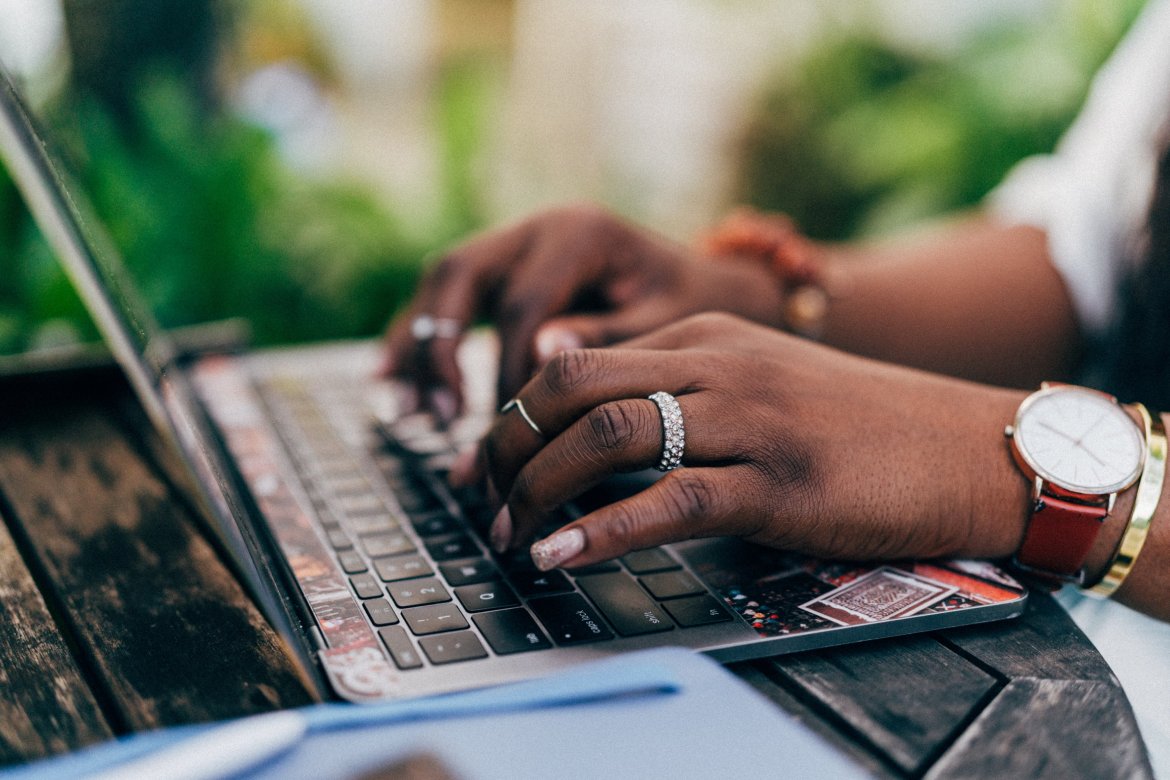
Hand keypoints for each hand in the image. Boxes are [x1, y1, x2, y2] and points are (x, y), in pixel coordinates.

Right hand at [380, 204, 785, 418]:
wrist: (701, 283)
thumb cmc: (688, 307)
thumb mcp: (667, 323)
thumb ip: (611, 336)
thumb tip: (544, 355)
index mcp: (579, 233)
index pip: (523, 306)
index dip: (507, 374)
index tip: (510, 436)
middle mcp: (536, 227)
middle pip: (459, 275)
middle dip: (441, 350)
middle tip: (442, 417)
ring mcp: (514, 241)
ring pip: (440, 282)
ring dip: (416, 345)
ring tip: (404, 411)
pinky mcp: (501, 267)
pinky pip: (444, 298)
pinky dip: (416, 339)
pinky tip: (389, 383)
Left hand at [474, 312, 1029, 569]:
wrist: (961, 444)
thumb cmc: (852, 423)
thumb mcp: (755, 381)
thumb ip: (676, 388)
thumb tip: (589, 424)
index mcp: (700, 335)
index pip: (571, 361)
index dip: (511, 415)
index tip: (483, 464)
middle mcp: (715, 363)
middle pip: (570, 388)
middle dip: (506, 447)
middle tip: (481, 500)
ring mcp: (748, 419)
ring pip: (607, 437)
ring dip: (538, 489)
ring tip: (508, 536)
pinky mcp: (779, 483)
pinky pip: (668, 501)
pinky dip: (599, 532)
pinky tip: (559, 555)